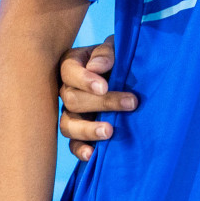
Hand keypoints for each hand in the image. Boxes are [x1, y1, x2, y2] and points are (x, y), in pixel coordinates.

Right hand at [57, 35, 135, 159]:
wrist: (132, 71)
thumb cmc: (121, 55)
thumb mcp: (117, 46)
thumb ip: (107, 53)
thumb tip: (97, 67)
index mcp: (72, 64)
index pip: (69, 72)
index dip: (84, 80)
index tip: (104, 86)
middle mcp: (67, 89)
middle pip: (72, 100)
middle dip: (102, 103)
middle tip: (131, 103)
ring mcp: (71, 112)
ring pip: (68, 125)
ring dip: (88, 129)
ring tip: (109, 131)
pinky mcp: (79, 131)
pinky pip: (72, 143)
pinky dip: (81, 149)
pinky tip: (93, 154)